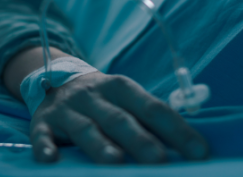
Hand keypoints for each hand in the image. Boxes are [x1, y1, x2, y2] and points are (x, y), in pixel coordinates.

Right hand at [30, 71, 208, 163]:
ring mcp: (67, 108)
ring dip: (100, 146)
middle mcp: (93, 95)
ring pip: (85, 129)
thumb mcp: (125, 98)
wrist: (55, 79)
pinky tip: (50, 159)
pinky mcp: (42, 121)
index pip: (152, 107)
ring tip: (115, 162)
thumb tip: (193, 148)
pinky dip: (45, 147)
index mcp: (120, 87)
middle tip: (161, 162)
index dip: (176, 129)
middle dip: (140, 141)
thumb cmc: (103, 100)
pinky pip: (42, 134)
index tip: (200, 152)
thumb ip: (149, 118)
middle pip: (119, 119)